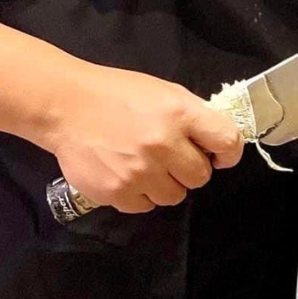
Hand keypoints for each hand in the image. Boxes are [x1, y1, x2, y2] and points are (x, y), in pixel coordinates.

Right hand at [47, 63, 243, 213]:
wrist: (68, 106)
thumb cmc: (119, 94)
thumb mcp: (164, 92)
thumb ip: (192, 116)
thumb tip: (216, 142)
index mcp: (180, 113)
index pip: (227, 140)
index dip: (229, 152)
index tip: (220, 155)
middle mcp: (163, 144)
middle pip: (201, 176)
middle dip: (191, 168)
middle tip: (173, 156)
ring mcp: (140, 171)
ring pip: (175, 196)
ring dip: (166, 184)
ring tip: (147, 164)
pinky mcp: (118, 192)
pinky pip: (145, 206)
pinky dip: (140, 194)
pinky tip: (128, 173)